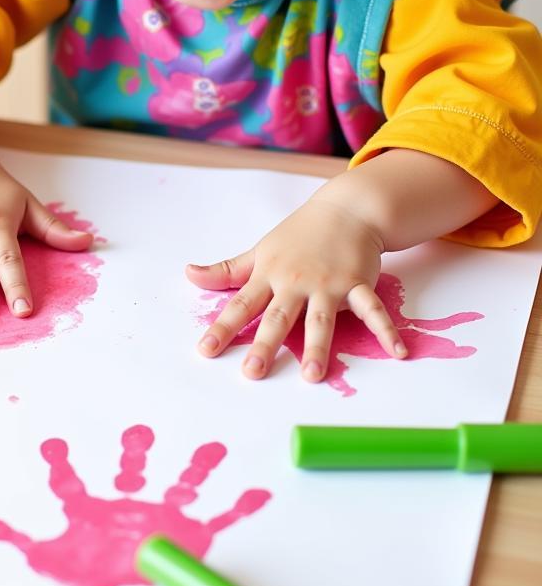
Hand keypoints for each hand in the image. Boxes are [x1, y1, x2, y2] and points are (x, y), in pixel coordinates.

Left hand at [188, 196, 407, 381]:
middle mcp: (296, 282)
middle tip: (253, 372)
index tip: (206, 351)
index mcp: (269, 276)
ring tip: (312, 376)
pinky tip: (397, 353)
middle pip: (277, 317)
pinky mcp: (359, 284)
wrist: (346, 210)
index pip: (240, 305)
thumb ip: (226, 270)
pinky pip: (373, 311)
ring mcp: (329, 284)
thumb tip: (189, 274)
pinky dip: (386, 331)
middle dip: (264, 344)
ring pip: (321, 319)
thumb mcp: (259, 251)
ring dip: (318, 347)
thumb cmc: (298, 236)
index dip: (222, 328)